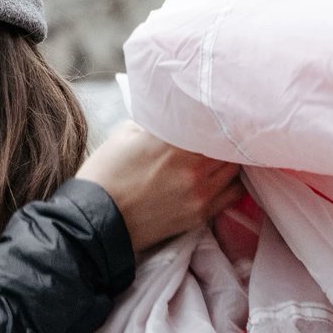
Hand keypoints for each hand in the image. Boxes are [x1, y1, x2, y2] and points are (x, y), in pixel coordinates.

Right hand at [76, 120, 243, 259]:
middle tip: (220, 132)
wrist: (97, 219)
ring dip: (230, 158)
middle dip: (224, 136)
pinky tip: (222, 177)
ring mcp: (200, 191)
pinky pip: (234, 193)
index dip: (214, 116)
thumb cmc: (106, 174)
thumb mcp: (125, 133)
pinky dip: (232, 181)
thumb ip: (154, 121)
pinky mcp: (200, 213)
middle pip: (228, 144)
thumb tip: (171, 116)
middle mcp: (193, 165)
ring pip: (235, 167)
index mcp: (174, 141)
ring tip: (221, 153)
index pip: (210, 122)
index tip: (214, 113)